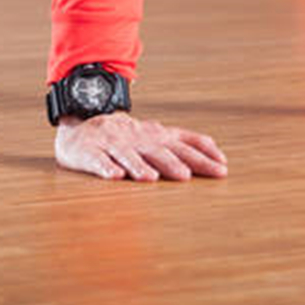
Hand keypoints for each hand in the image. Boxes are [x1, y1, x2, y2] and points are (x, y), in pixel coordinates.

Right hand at [53, 112, 228, 181]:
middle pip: (157, 151)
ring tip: (150, 177)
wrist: (82, 126)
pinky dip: (106, 167)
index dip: (201, 154)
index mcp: (155, 136)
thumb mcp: (157, 136)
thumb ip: (185, 142)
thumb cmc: (127, 138)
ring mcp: (112, 144)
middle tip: (186, 176)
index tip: (221, 167)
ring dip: (139, 166)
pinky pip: (98, 161)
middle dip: (172, 163)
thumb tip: (218, 154)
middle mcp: (137, 139)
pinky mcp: (89, 152)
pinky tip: (114, 176)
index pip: (183, 143)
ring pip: (127, 155)